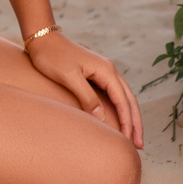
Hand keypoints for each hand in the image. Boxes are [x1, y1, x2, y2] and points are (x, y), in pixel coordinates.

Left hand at [27, 31, 142, 146]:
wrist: (42, 38)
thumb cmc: (52, 56)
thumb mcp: (68, 77)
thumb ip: (86, 97)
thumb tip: (103, 118)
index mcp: (106, 70)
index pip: (123, 101)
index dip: (127, 122)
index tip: (129, 142)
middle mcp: (109, 70)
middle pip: (129, 99)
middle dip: (135, 122)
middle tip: (139, 145)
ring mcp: (103, 71)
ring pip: (123, 97)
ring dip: (129, 116)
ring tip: (133, 136)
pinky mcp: (95, 74)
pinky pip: (114, 94)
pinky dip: (120, 108)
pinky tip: (118, 118)